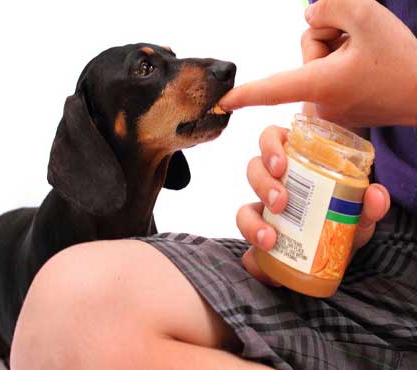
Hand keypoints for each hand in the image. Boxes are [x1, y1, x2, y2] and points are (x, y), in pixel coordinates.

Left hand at [220, 0, 416, 126]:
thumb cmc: (402, 62)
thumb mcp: (368, 15)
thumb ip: (331, 4)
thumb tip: (311, 14)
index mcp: (320, 85)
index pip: (273, 88)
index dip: (245, 93)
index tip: (223, 103)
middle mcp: (319, 103)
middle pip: (308, 50)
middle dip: (331, 36)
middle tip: (361, 45)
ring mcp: (328, 110)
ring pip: (317, 60)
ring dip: (339, 48)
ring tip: (367, 57)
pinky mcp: (336, 110)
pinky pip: (326, 74)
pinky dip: (341, 63)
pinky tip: (364, 66)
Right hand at [236, 126, 390, 284]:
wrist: (335, 258)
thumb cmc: (342, 223)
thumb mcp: (357, 214)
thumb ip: (368, 205)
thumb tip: (375, 194)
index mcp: (292, 166)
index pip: (270, 141)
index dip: (269, 147)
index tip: (281, 166)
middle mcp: (272, 187)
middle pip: (253, 171)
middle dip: (262, 184)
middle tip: (281, 203)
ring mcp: (263, 217)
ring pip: (242, 211)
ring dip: (252, 224)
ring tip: (270, 239)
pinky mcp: (259, 248)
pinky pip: (247, 253)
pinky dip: (254, 261)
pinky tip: (270, 270)